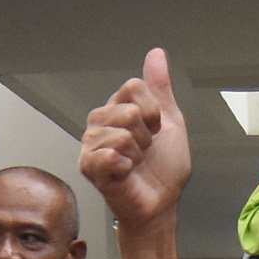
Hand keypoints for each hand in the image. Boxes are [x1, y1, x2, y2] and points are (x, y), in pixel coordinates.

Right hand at [79, 49, 197, 228]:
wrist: (161, 204)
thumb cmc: (164, 169)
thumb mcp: (170, 121)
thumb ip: (160, 88)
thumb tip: (156, 54)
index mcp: (117, 108)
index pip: (133, 87)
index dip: (153, 111)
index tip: (156, 130)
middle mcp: (100, 122)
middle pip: (129, 110)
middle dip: (146, 135)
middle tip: (144, 151)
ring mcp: (91, 144)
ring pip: (122, 133)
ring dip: (137, 154)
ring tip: (134, 164)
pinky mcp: (88, 166)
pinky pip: (110, 155)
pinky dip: (126, 168)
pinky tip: (124, 174)